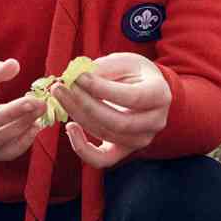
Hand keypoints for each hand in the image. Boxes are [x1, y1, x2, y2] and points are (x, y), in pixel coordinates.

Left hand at [53, 52, 170, 168]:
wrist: (144, 90)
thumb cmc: (133, 72)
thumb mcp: (123, 61)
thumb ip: (104, 68)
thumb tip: (77, 76)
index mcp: (160, 95)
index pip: (132, 97)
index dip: (102, 88)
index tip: (79, 76)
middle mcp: (155, 122)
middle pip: (118, 121)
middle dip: (85, 103)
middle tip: (62, 86)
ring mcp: (141, 139)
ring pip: (105, 134)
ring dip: (77, 115)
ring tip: (60, 95)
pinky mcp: (125, 150)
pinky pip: (102, 159)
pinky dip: (82, 148)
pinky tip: (70, 127)